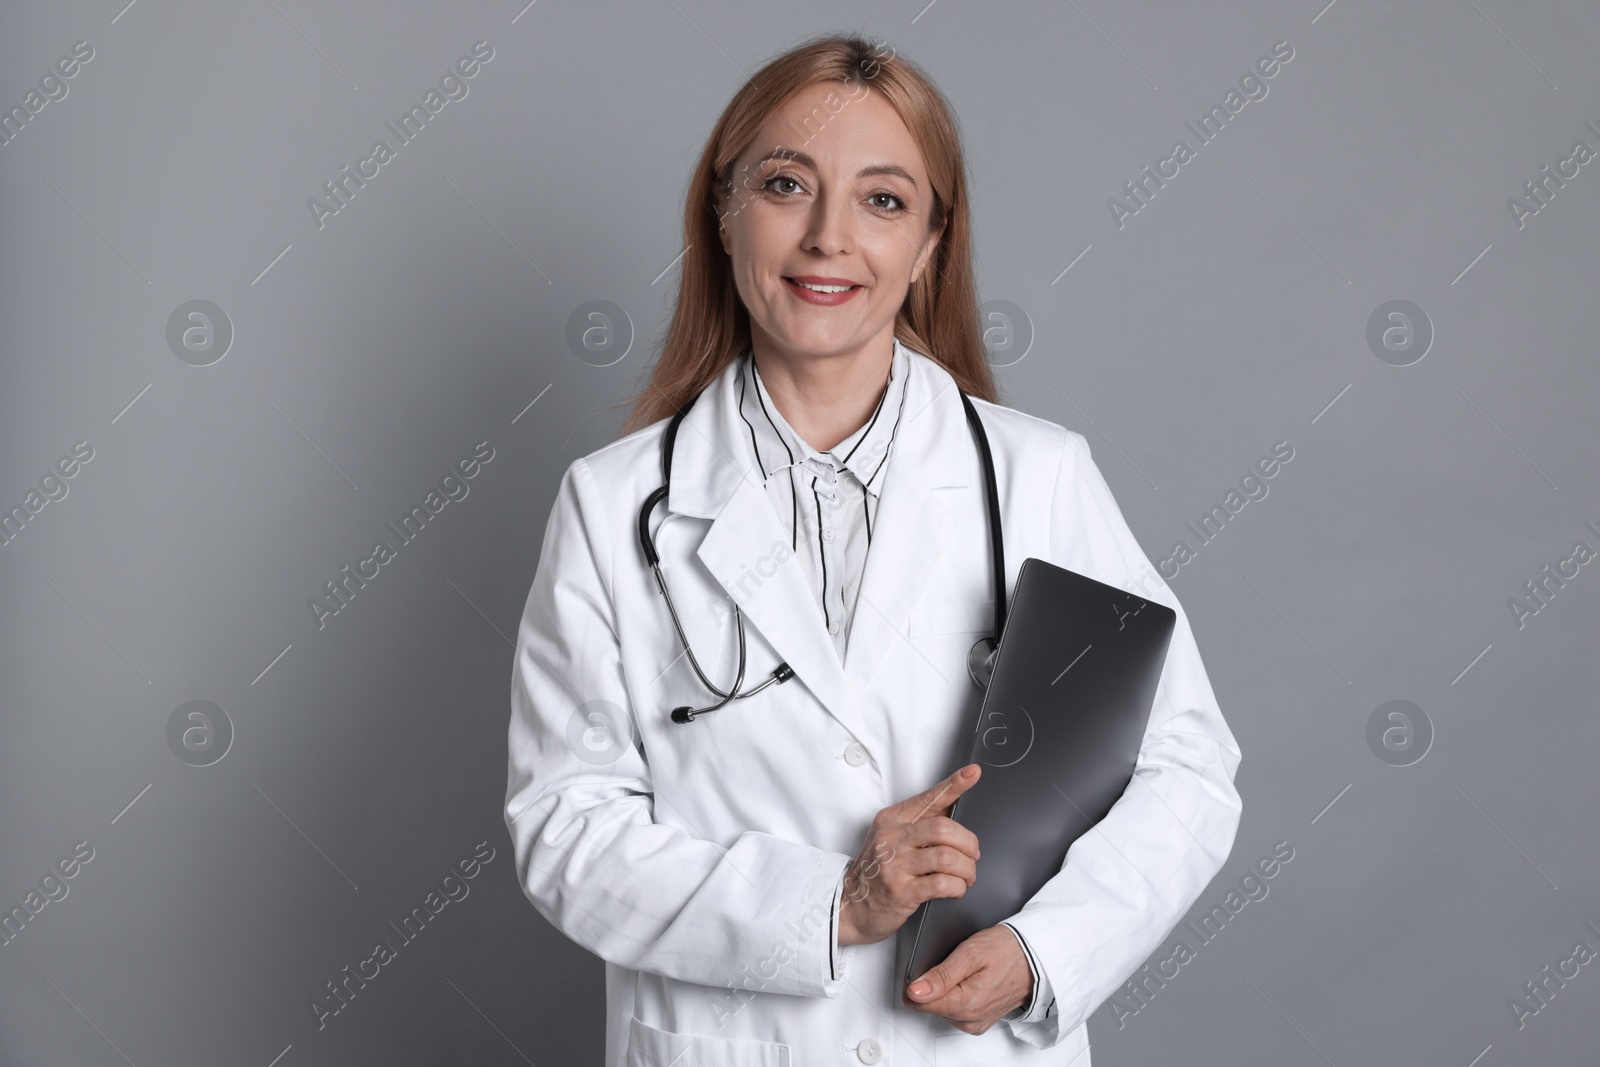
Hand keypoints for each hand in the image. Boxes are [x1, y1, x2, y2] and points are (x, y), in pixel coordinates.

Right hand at [837, 764, 981, 946]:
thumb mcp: (892, 838)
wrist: (852, 906)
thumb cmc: (877, 871)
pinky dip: (958, 886)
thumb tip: (953, 804)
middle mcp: (892, 838)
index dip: (954, 785)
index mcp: (892, 819)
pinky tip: (956, 888)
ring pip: (947, 857)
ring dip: (967, 869)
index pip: (929, 798)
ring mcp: (895, 865)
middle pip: (943, 829)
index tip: (972, 773)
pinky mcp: (902, 892)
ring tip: (967, 876)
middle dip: (968, 843)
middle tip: (973, 855)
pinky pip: (942, 884)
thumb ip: (921, 823)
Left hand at [902, 924, 1032, 1033]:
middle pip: (929, 1006)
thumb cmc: (1007, 950)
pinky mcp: (980, 1022)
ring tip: (963, 970)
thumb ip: (941, 976)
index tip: (925, 966)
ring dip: (945, 990)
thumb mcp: (970, 953)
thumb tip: (915, 991)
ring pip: (941, 1009)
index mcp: (966, 1003)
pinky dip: (957, 996)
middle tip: (951, 963)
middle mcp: (970, 1019)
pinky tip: (968, 981)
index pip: (918, 1002)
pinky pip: (955, 1012)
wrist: (1036, 958)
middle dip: (932, 985)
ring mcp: (976, 1022)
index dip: (915, 982)